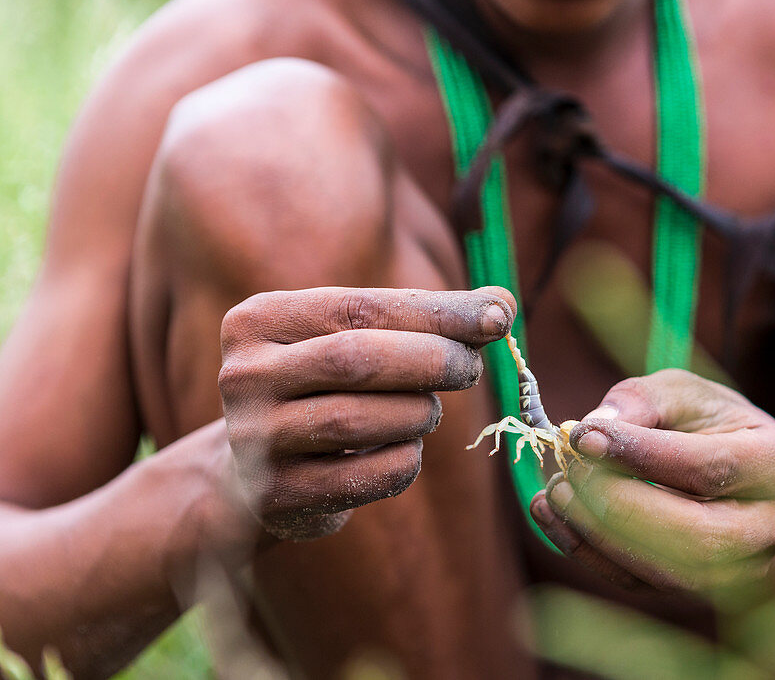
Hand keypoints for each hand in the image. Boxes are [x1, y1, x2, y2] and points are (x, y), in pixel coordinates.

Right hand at [219, 286, 514, 539]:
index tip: (499, 316)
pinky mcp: (275, 495)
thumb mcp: (357, 340)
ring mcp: (254, 439)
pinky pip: (366, 476)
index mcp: (260, 320)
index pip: (361, 307)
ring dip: (416, 414)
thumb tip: (502, 305)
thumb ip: (426, 319)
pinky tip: (404, 450)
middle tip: (472, 369)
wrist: (254, 472)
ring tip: (426, 411)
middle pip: (355, 359)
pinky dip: (404, 460)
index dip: (438, 312)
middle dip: (432, 360)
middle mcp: (245, 375)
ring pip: (359, 420)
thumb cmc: (325, 389)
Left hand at [531, 370, 774, 591]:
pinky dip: (588, 551)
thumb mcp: (685, 393)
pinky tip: (553, 514)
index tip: (584, 435)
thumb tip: (596, 426)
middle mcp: (770, 527)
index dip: (641, 454)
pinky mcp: (697, 593)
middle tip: (569, 469)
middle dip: (619, 503)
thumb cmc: (711, 426)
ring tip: (556, 490)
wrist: (741, 481)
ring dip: (599, 532)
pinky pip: (638, 583)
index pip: (707, 467)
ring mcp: (739, 570)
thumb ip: (644, 400)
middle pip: (692, 534)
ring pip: (665, 571)